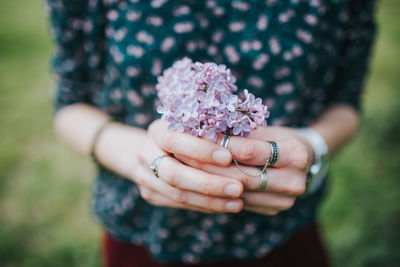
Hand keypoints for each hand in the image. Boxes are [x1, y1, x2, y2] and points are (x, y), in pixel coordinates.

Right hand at [131, 120, 245, 212]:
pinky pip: (180, 204)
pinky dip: (205, 205)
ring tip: (238, 202)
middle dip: (208, 183)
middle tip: (238, 188)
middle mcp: (146, 153)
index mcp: (157, 131)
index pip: (174, 140)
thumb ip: (213, 133)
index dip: (200, 150)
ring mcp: (145, 176)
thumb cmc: (190, 132)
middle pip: (174, 174)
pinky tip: (226, 205)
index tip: (228, 157)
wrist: (158, 148)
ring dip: (210, 200)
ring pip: (177, 194)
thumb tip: (247, 145)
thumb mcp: (198, 126)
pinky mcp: (150, 194)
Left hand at [174, 126, 313, 215]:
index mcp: (296, 154)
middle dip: (208, 166)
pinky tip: (199, 184)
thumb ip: (238, 132)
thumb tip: (201, 129)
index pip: (248, 151)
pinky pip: (240, 203)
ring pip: (238, 193)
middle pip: (242, 176)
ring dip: (209, 182)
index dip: (219, 145)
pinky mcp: (273, 210)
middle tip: (180, 156)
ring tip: (184, 170)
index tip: (194, 137)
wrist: (302, 159)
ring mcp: (285, 200)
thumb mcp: (263, 128)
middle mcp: (295, 181)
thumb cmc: (278, 137)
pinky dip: (218, 193)